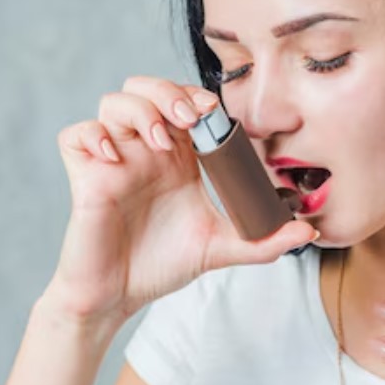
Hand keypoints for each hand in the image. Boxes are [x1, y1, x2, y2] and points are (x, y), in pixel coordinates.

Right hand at [46, 76, 316, 321]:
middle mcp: (145, 150)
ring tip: (160, 143)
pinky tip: (114, 159)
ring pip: (112, 102)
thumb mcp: (220, 249)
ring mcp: (113, 160)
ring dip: (138, 111)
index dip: (198, 97)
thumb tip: (309, 233)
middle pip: (147, 88)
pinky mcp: (85, 177)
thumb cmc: (163, 264)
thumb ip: (264, 240)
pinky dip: (92, 136)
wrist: (120, 297)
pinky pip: (75, 135)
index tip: (214, 114)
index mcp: (178, 157)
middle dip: (169, 92)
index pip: (185, 103)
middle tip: (189, 119)